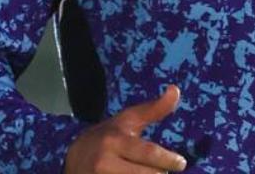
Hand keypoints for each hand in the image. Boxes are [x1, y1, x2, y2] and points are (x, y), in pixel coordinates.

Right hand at [65, 85, 186, 172]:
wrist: (74, 160)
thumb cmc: (108, 137)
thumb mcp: (127, 121)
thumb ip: (153, 109)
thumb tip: (175, 89)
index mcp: (115, 141)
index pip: (148, 154)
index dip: (168, 160)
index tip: (180, 163)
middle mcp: (106, 163)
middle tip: (159, 170)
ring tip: (146, 171)